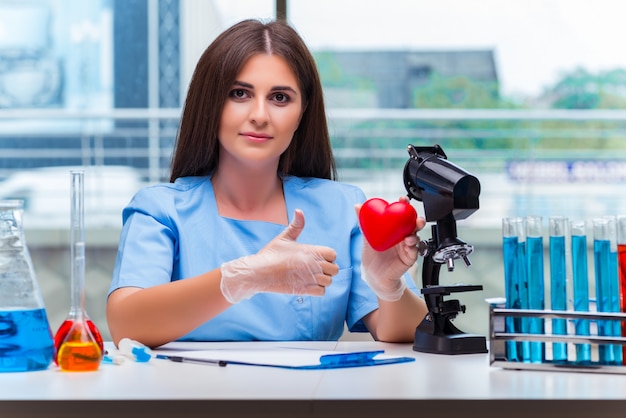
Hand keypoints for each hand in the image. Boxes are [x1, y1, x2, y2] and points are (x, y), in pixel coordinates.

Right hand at [220, 209, 338, 303]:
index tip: (319, 258)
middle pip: (334, 269)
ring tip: (312, 277)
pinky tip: (308, 285)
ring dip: (323, 280)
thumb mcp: (284, 237)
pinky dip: (317, 290)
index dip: (328, 257)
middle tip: (316, 269)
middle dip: (327, 269)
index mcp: (310, 251)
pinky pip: (321, 292)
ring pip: (329, 281)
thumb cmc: (270, 254)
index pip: (333, 254)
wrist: (258, 272)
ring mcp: (309, 278)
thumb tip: (299, 211)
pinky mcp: (304, 290)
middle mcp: (312, 265)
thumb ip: (296, 225)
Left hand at [356, 196, 425, 300]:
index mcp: (395, 229)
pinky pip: (414, 251)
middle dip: (416, 217)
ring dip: (416, 231)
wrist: (374, 275)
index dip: (405, 206)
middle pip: (414, 224)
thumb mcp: (367, 236)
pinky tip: (408, 242)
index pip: (402, 214)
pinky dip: (412, 246)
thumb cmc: (373, 255)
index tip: (402, 200)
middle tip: (412, 214)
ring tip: (411, 230)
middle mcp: (403, 237)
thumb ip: (364, 221)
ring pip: (416, 236)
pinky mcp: (409, 258)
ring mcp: (407, 247)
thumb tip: (358, 206)